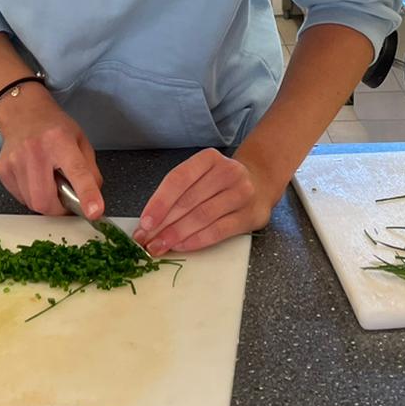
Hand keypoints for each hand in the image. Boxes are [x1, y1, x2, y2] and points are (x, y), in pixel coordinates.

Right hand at [0, 85, 103, 217]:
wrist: (23, 112)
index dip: (87, 194)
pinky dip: (31, 196)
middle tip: (65, 196)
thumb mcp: (80, 141)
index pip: (76, 171)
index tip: (94, 212)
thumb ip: (90, 171)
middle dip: (59, 208)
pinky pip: (21, 198)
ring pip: (32, 204)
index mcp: (60, 141)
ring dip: (45, 201)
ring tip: (48, 181)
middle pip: (45, 200)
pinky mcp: (2, 170)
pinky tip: (35, 178)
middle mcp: (34, 151)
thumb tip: (92, 201)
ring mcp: (14, 161)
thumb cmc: (55, 127)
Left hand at [134, 148, 281, 255]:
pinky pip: (219, 230)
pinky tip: (182, 246)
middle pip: (188, 201)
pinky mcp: (250, 215)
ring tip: (159, 247)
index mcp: (209, 158)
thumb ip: (178, 193)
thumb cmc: (220, 182)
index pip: (179, 178)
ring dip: (177, 235)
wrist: (260, 183)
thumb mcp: (201, 176)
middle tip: (146, 241)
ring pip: (202, 217)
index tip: (144, 222)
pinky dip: (197, 240)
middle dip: (163, 224)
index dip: (159, 202)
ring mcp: (242, 193)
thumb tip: (149, 223)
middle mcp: (228, 172)